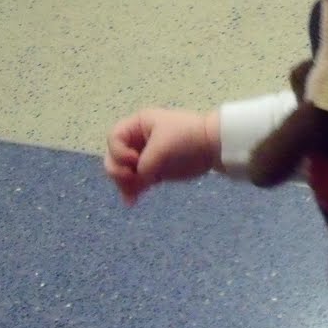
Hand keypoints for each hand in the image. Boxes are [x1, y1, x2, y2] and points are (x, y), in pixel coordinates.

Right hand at [104, 108, 219, 205]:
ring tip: (132, 196)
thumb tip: (136, 182)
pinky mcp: (153, 171)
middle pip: (114, 157)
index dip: (119, 152)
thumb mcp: (162, 148)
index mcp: (138, 125)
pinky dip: (133, 191)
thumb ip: (144, 165)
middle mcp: (138, 140)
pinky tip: (132, 201)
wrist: (213, 146)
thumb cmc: (187, 138)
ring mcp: (145, 157)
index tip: (136, 159)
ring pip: (123, 172)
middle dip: (118, 170)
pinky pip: (136, 182)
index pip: (114, 138)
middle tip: (130, 179)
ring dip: (124, 184)